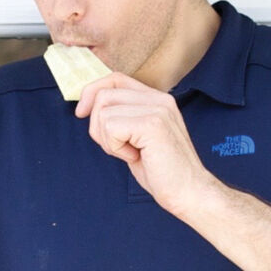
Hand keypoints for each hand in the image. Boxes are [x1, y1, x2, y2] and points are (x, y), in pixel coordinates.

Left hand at [75, 71, 215, 217]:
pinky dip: (115, 148)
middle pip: (104, 95)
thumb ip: (121, 117)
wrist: (188, 192)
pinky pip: (111, 128)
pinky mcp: (152, 124)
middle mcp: (159, 99)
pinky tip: (134, 156)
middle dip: (97, 126)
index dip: (92, 92)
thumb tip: (87, 106)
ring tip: (131, 152)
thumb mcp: (136, 137)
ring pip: (103, 113)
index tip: (81, 113)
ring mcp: (157, 109)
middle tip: (118, 147)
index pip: (115, 79)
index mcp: (157, 99)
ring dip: (107, 140)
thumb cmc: (162, 171)